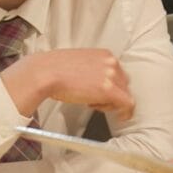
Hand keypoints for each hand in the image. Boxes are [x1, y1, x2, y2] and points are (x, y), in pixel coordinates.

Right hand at [0, 48, 134, 120]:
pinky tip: (121, 117)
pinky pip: (127, 103)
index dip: (112, 85)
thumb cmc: (54, 69)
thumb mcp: (78, 62)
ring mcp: (111, 76)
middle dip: (113, 94)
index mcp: (104, 54)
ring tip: (96, 106)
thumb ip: (91, 69)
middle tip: (99, 102)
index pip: (118, 72)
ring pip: (125, 94)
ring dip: (113, 103)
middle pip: (123, 83)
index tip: (105, 93)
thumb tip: (93, 81)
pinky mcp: (108, 90)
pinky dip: (126, 112)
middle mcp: (110, 63)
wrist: (46, 73)